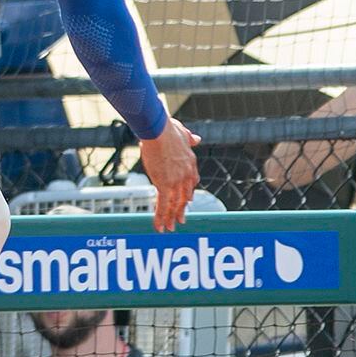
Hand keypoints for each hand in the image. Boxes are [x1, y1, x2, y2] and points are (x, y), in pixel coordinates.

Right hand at [138, 116, 200, 231]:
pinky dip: (160, 217)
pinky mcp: (164, 184)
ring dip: (171, 217)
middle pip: (185, 196)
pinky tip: (159, 226)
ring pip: (174, 204)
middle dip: (181, 210)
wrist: (158, 130)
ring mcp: (176, 181)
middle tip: (180, 221)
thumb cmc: (167, 128)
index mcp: (190, 163)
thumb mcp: (182, 133)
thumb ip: (189, 139)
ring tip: (169, 228)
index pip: (192, 182)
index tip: (187, 201)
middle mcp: (186, 174)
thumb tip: (197, 139)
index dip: (188, 193)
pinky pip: (163, 205)